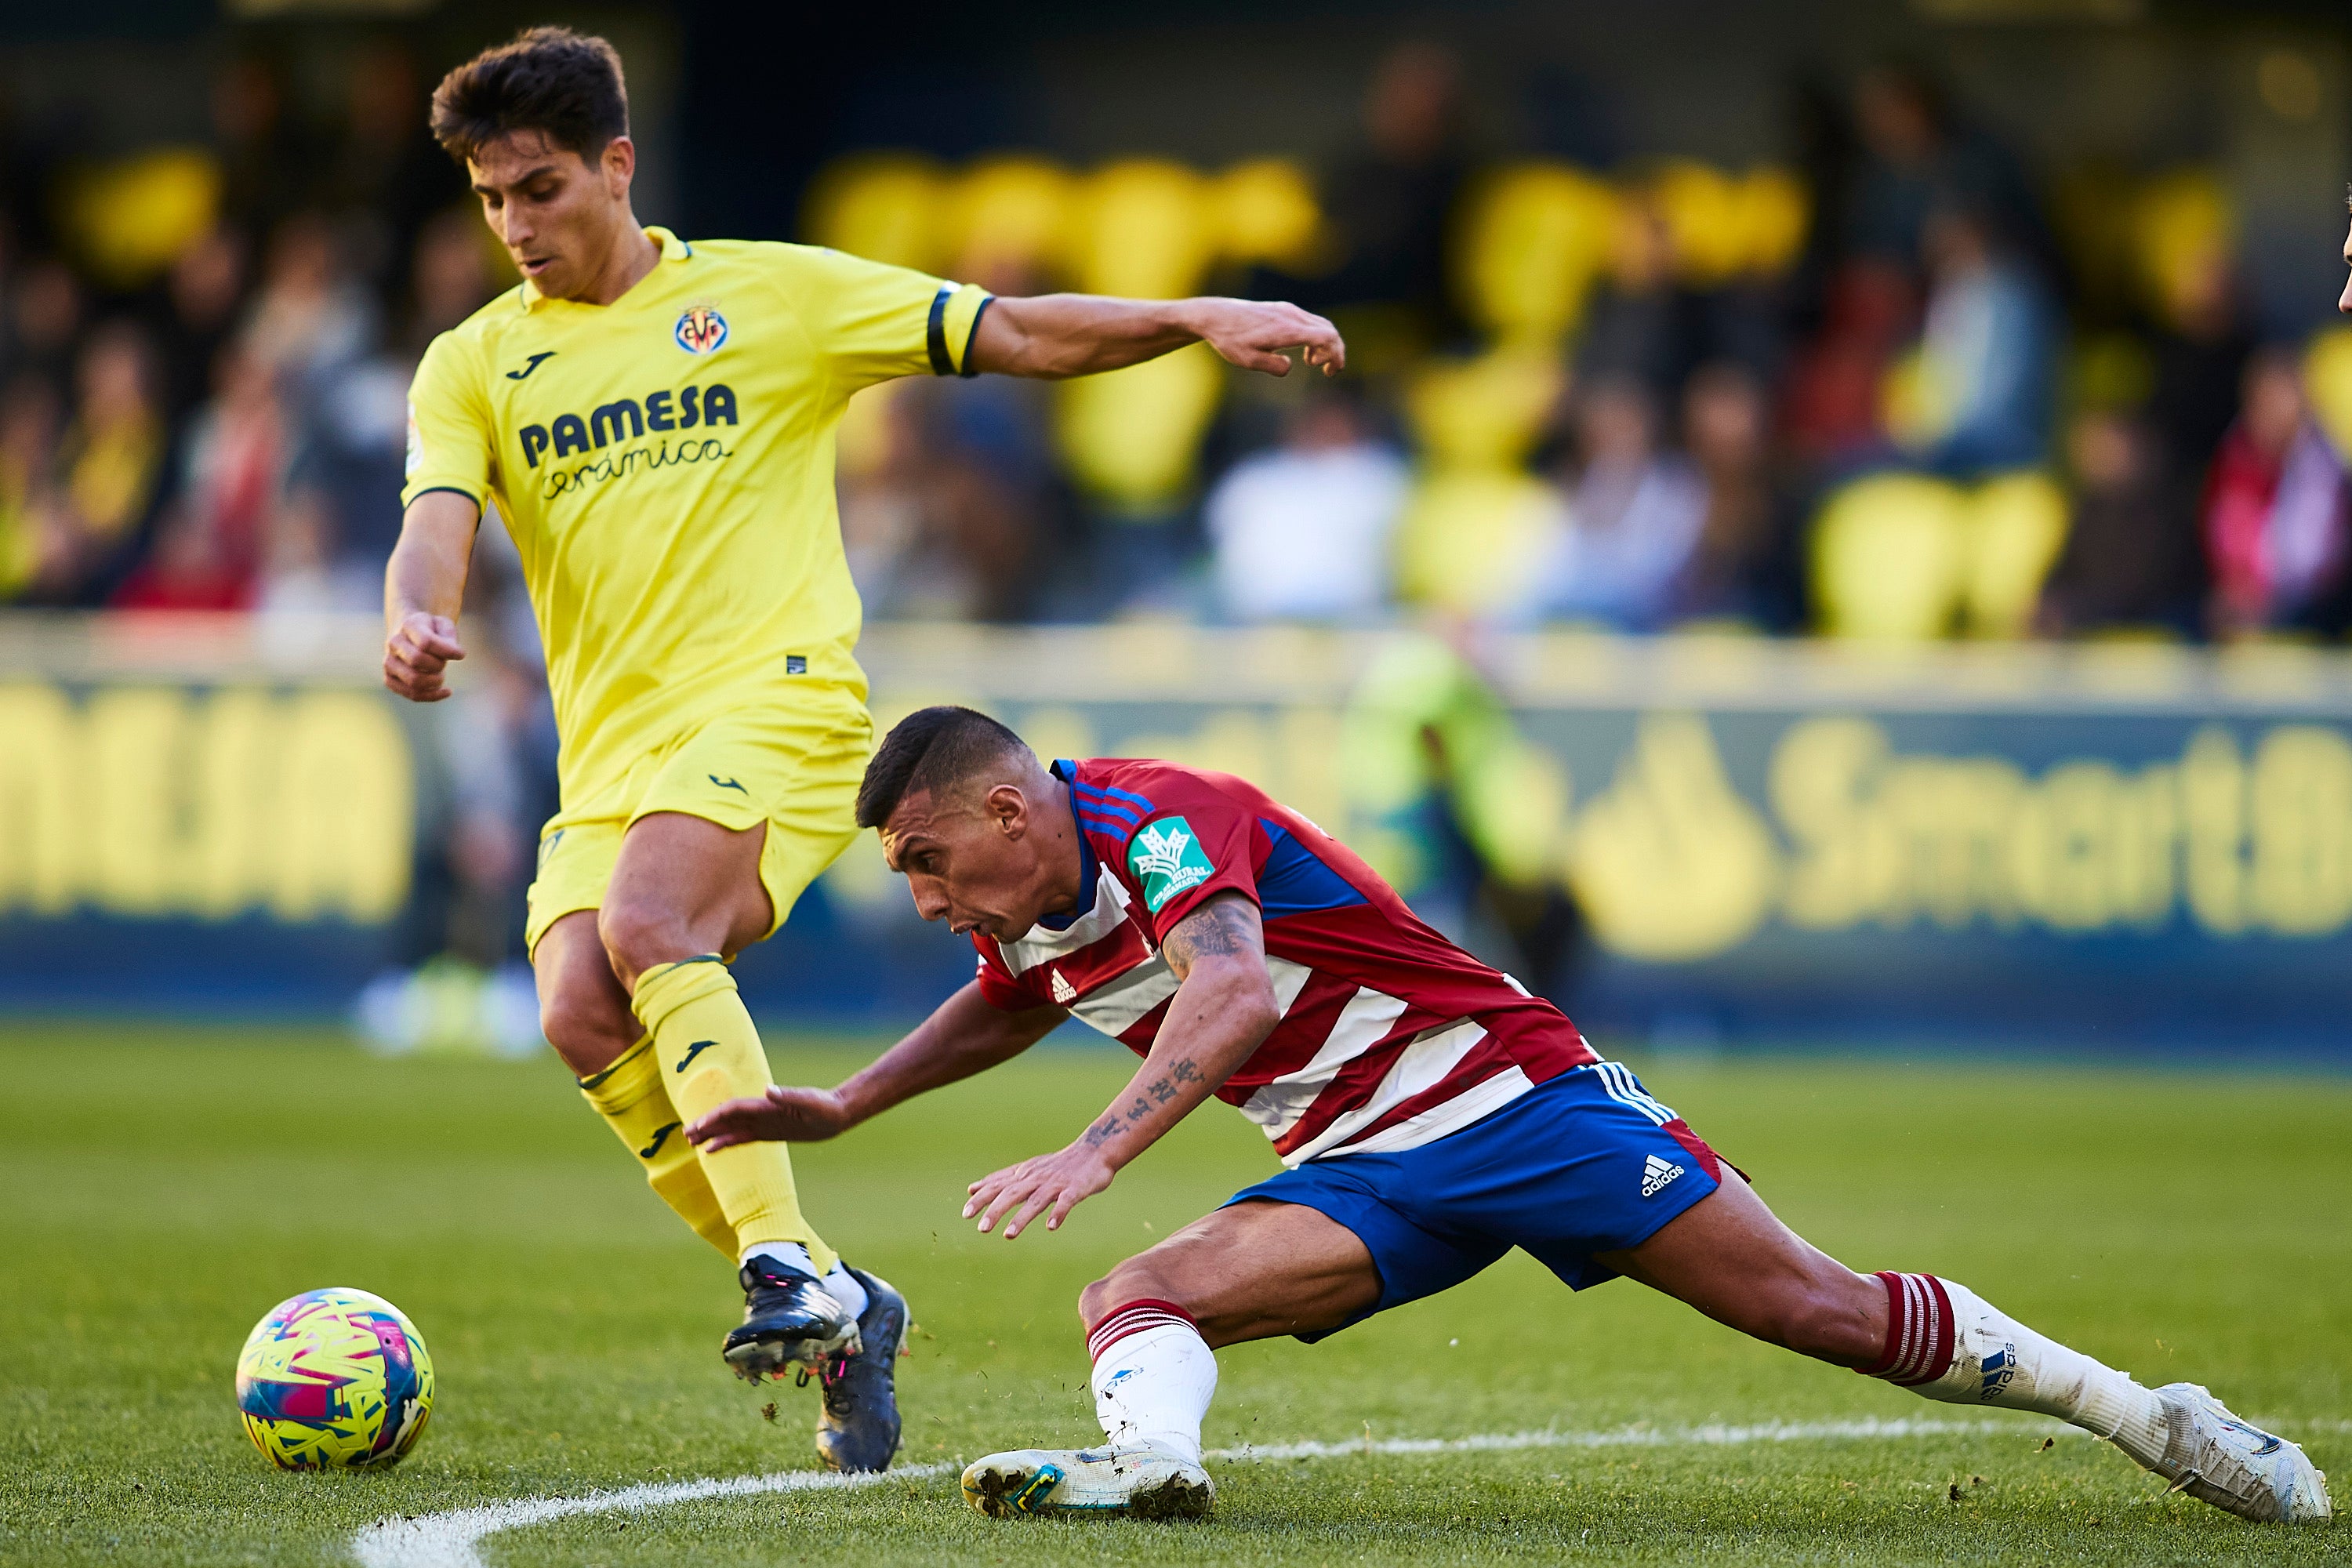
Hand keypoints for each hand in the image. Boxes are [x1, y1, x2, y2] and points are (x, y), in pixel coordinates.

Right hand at [383, 611, 464, 701]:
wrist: (411, 634)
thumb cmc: (433, 631)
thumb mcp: (445, 625)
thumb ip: (450, 638)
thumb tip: (458, 655)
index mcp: (408, 625)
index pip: (426, 642)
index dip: (447, 651)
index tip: (460, 654)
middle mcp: (394, 643)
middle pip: (417, 660)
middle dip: (438, 665)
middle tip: (443, 662)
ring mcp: (389, 662)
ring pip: (413, 681)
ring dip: (435, 681)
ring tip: (441, 675)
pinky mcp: (390, 679)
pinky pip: (412, 694)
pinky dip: (432, 696)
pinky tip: (445, 691)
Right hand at [686, 1085, 854, 1150]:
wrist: (839, 1113)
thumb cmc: (827, 1107)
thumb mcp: (811, 1102)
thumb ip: (790, 1096)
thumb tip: (768, 1090)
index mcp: (767, 1105)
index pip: (734, 1109)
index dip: (715, 1117)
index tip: (698, 1126)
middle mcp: (762, 1112)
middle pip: (727, 1117)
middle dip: (706, 1124)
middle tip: (685, 1134)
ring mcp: (765, 1122)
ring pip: (731, 1128)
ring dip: (711, 1133)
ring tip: (690, 1142)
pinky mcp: (770, 1132)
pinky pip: (742, 1137)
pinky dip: (725, 1142)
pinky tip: (712, 1150)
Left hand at [963, 1142, 1116, 1239]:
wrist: (1095, 1151)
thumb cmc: (1058, 1165)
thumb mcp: (1026, 1169)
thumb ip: (1000, 1180)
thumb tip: (971, 1189)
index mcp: (1024, 1175)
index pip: (999, 1186)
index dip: (982, 1198)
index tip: (965, 1213)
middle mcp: (1036, 1179)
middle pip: (1013, 1193)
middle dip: (996, 1210)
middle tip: (981, 1228)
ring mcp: (1056, 1184)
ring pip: (1036, 1201)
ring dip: (1021, 1217)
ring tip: (1008, 1234)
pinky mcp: (1075, 1189)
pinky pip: (1066, 1202)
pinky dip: (1058, 1213)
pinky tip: (1051, 1227)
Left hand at [1185, 298, 1345, 377]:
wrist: (1215, 316)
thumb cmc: (1230, 339)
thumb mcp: (1248, 361)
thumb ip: (1274, 366)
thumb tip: (1289, 366)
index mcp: (1287, 329)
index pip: (1326, 337)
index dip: (1336, 355)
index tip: (1330, 371)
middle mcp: (1292, 316)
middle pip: (1329, 330)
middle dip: (1335, 352)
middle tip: (1328, 371)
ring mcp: (1288, 310)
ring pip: (1321, 325)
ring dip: (1324, 345)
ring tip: (1312, 362)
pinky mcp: (1283, 309)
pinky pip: (1309, 322)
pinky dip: (1315, 337)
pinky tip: (1304, 352)